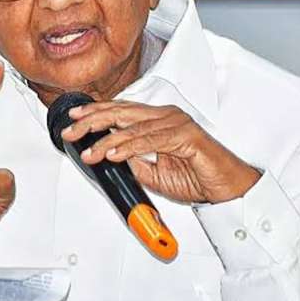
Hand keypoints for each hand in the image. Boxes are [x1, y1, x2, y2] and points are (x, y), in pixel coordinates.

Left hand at [60, 101, 259, 203]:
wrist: (226, 189)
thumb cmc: (196, 178)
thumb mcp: (152, 174)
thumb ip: (132, 162)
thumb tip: (111, 156)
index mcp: (157, 120)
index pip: (120, 111)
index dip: (95, 113)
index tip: (73, 118)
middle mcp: (166, 116)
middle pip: (122, 112)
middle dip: (93, 121)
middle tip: (72, 130)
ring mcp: (177, 123)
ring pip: (133, 127)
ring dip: (107, 140)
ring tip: (90, 151)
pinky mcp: (187, 136)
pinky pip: (151, 140)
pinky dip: (130, 147)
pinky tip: (115, 153)